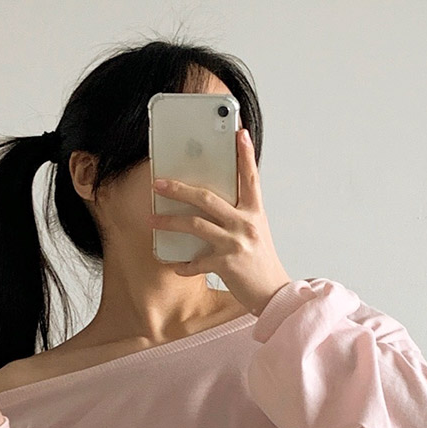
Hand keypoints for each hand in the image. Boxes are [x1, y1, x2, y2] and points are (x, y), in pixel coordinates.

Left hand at [149, 128, 292, 315]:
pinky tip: (175, 265)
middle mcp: (246, 224)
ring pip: (195, 225)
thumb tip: (212, 204)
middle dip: (179, 189)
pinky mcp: (226, 264)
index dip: (245, 154)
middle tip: (159, 184)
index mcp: (255, 213)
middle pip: (207, 198)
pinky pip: (196, 261)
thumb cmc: (261, 263)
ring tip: (153, 220)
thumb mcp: (256, 232)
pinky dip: (183, 265)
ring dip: (169, 222)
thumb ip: (239, 215)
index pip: (250, 178)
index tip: (240, 133)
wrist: (273, 293)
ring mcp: (235, 243)